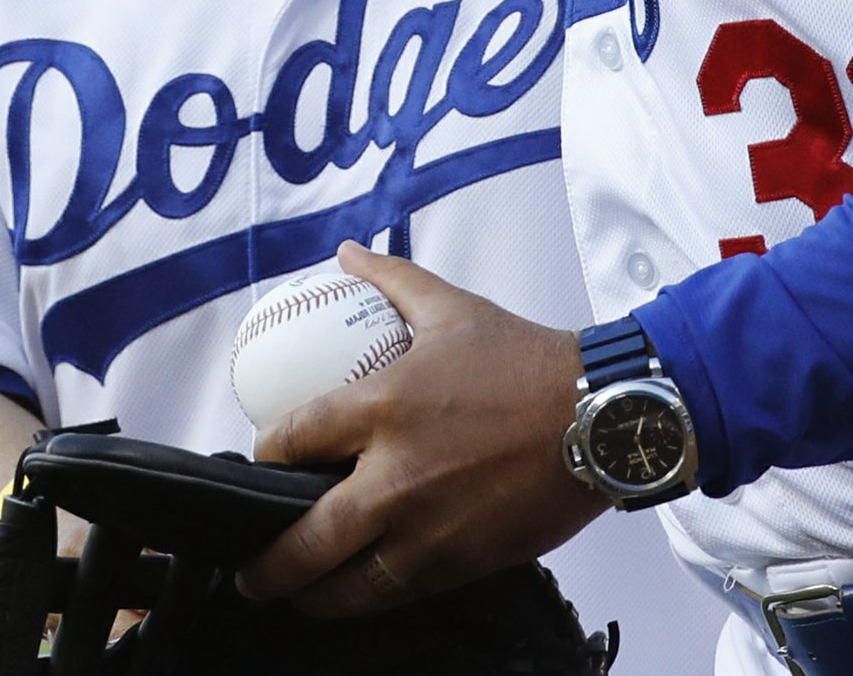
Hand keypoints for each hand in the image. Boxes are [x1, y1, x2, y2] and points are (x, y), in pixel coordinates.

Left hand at [241, 243, 600, 616]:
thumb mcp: (453, 308)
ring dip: (310, 596)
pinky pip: (397, 594)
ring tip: (297, 595)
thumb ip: (393, 280)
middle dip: (267, 565)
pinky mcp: (459, 563)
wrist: (600, 416)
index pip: (291, 440)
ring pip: (345, 586)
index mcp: (382, 407)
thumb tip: (349, 254)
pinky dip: (370, 598)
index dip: (263, 457)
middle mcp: (394, 475)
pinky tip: (359, 594)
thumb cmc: (528, 364)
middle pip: (303, 538)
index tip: (262, 463)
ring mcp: (425, 528)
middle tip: (251, 570)